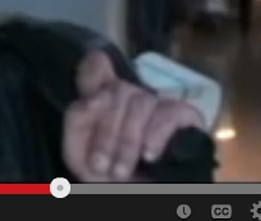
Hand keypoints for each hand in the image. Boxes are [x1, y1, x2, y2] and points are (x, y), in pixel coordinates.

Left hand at [63, 51, 204, 181]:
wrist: (134, 193)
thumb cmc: (106, 173)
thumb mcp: (78, 151)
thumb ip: (77, 120)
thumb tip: (94, 97)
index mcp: (102, 99)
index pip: (96, 66)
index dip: (93, 70)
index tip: (94, 96)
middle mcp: (130, 94)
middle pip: (117, 88)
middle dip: (106, 134)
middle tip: (101, 166)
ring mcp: (157, 102)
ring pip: (141, 101)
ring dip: (127, 142)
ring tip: (122, 171)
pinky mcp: (183, 114)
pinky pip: (170, 112)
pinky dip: (156, 134)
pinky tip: (148, 154)